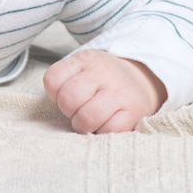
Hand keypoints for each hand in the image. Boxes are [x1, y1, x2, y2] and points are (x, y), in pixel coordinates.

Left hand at [43, 49, 166, 133]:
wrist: (140, 80)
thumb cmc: (100, 80)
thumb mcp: (81, 68)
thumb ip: (63, 81)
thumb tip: (57, 104)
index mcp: (84, 60)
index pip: (53, 78)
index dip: (54, 94)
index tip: (64, 96)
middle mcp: (102, 72)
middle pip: (69, 98)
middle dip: (68, 111)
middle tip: (77, 110)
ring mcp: (120, 91)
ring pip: (88, 116)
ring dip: (83, 125)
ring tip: (89, 120)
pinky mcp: (135, 111)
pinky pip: (110, 130)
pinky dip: (103, 132)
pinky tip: (105, 124)